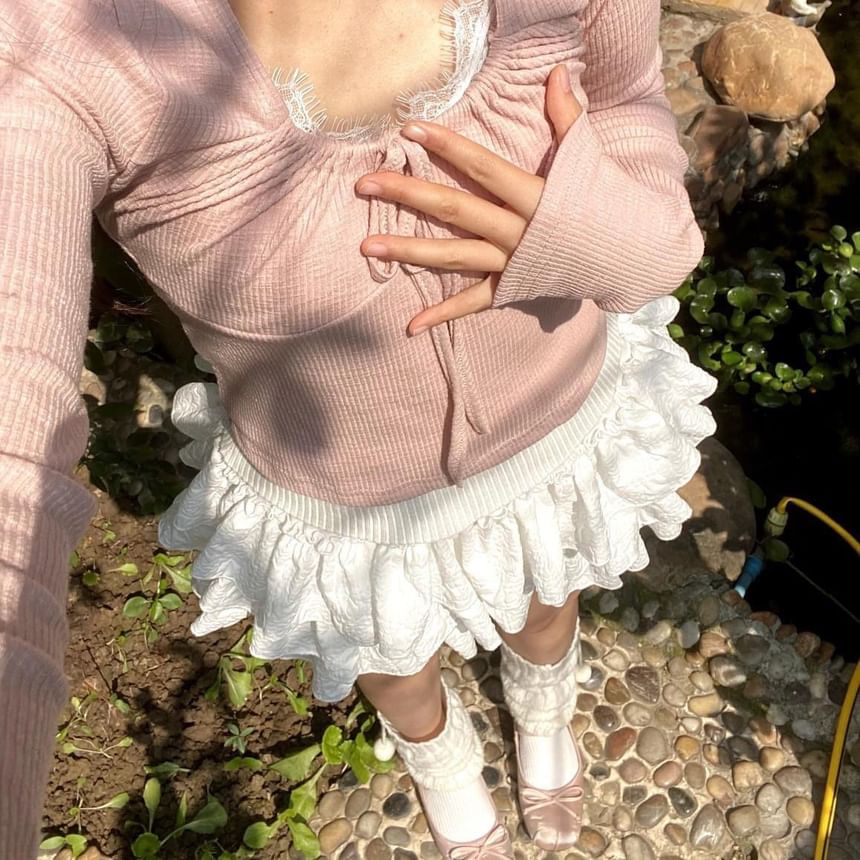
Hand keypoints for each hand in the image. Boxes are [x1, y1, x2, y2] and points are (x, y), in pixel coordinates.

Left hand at [355, 63, 582, 335]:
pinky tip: (410, 325)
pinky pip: (473, 304)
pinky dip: (443, 315)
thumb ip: (567, 117)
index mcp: (534, 196)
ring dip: (409, 251)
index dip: (447, 147)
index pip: (483, 167)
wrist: (629, 256)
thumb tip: (558, 72)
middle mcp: (517, 230)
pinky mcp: (511, 289)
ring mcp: (510, 263)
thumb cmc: (605, 204)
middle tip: (365, 184)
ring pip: (454, 256)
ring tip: (368, 246)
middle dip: (409, 194)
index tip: (409, 131)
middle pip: (455, 209)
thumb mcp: (587, 159)